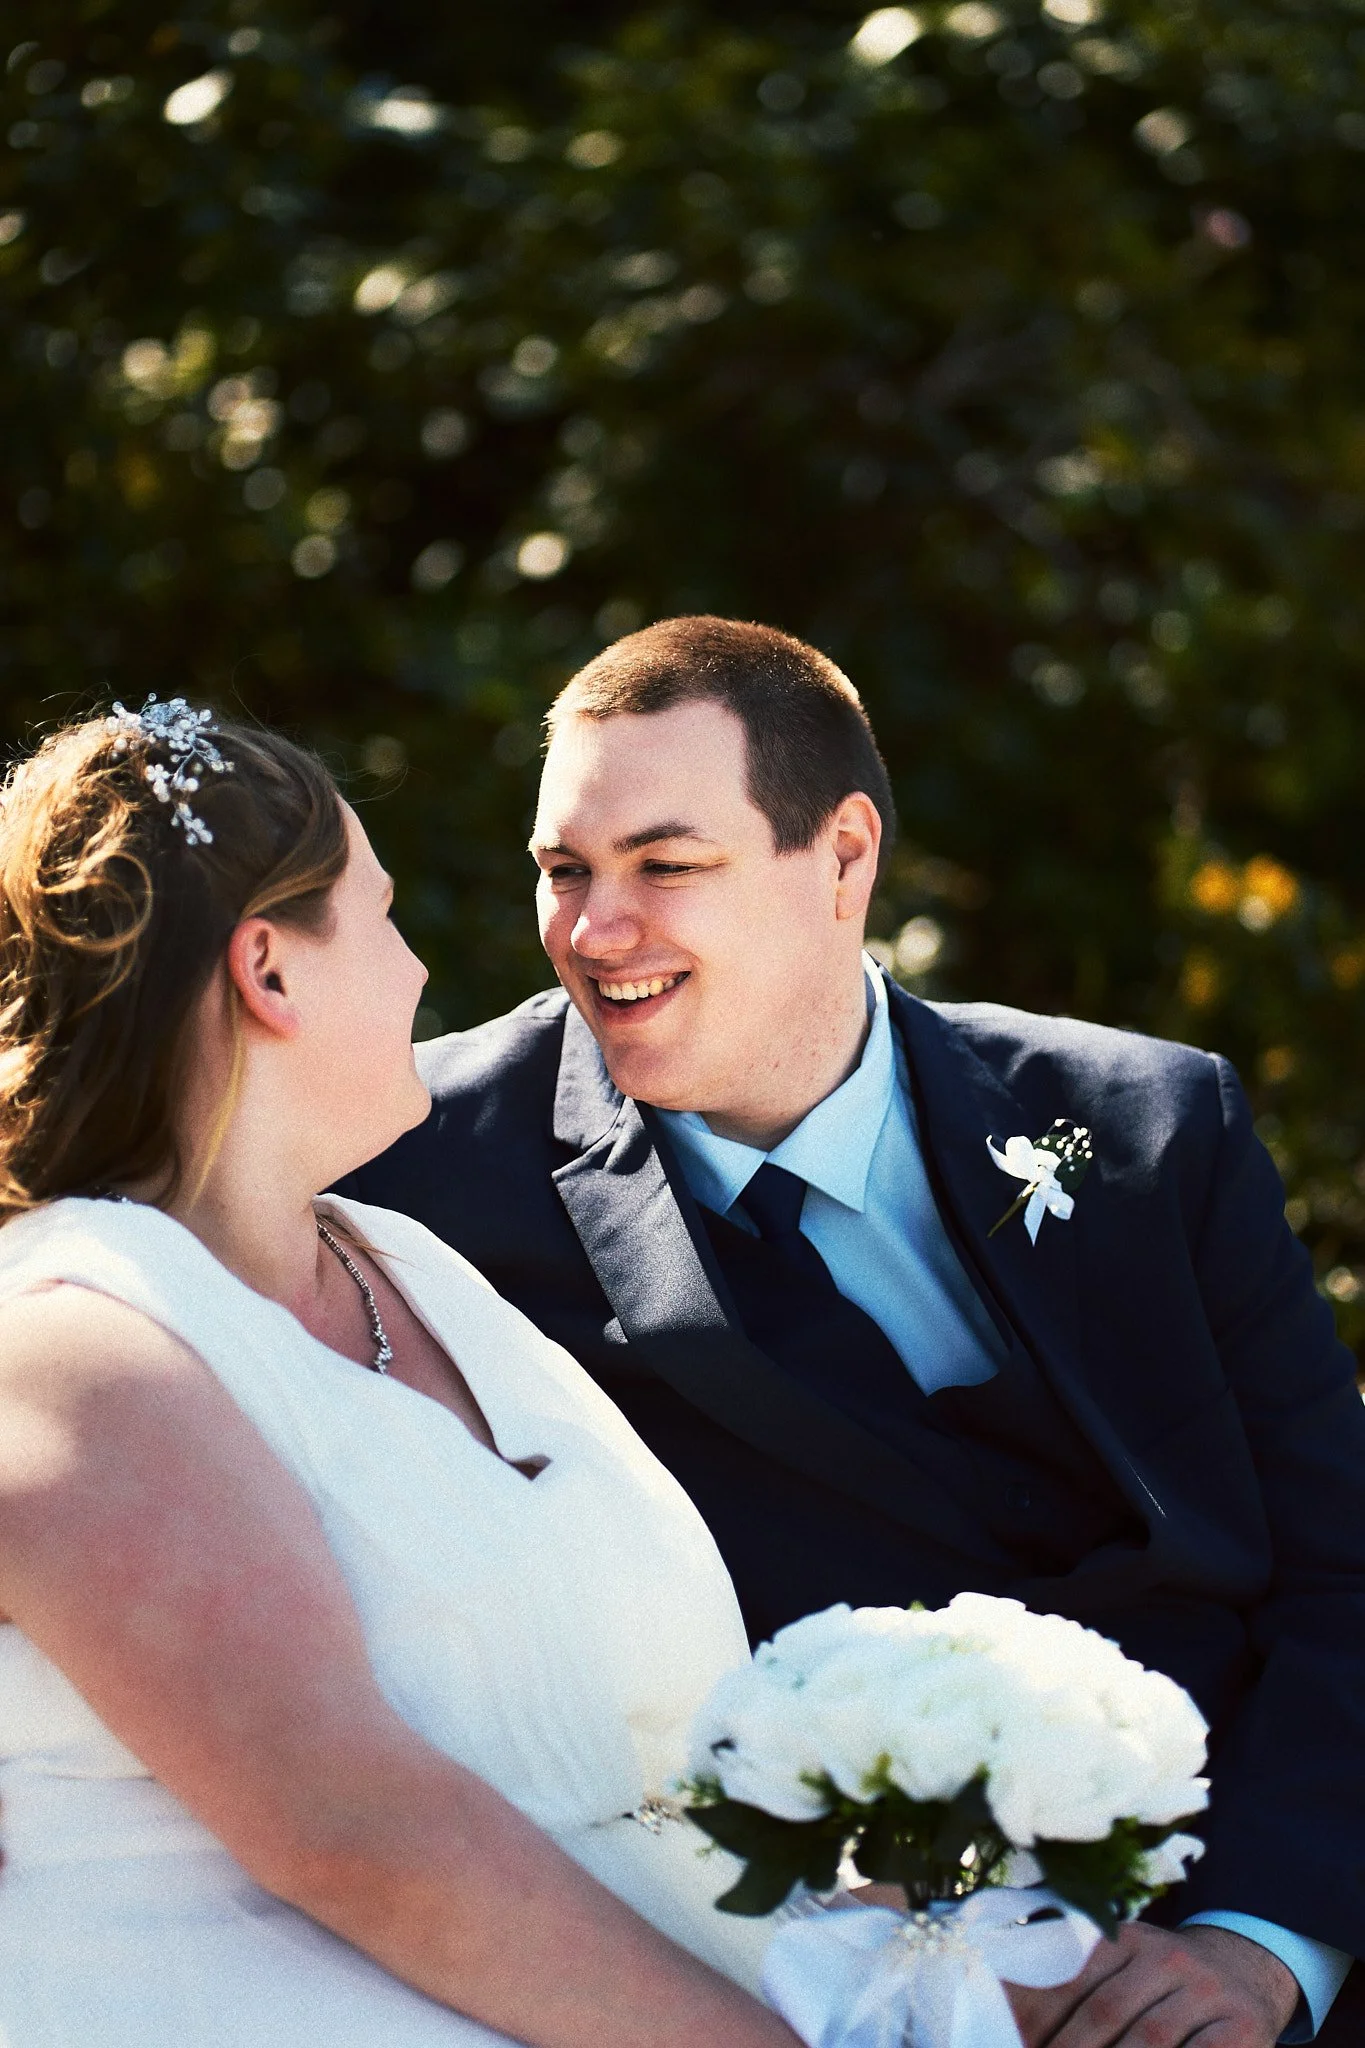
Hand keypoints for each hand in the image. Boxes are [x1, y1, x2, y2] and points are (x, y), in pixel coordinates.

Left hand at [1006, 1922, 1300, 2045]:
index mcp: (1125, 1938)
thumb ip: (1071, 1982)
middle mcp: (1166, 1956)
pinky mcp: (1242, 2029)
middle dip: (1067, 2047)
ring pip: (1148, 2039)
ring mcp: (1207, 1991)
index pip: (1072, 1978)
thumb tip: (1002, 1999)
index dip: (1037, 2016)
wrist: (1248, 1970)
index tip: (1013, 2041)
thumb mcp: (1122, 1968)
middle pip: (1105, 2012)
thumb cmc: (1164, 1983)